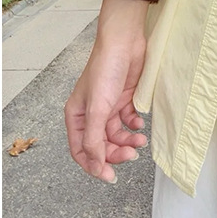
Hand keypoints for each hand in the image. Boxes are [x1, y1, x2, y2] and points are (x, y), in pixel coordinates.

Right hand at [64, 0, 148, 182]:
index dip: (94, 165)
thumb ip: (94, 138)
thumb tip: (96, 163)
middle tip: (132, 155)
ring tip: (140, 140)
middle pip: (101, 144)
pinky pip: (128, 121)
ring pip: (116, 134)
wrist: (125, 42)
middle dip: (116, 152)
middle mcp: (91, 113)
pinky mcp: (124, 98)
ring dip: (128, 140)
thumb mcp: (97, 108)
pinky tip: (140, 123)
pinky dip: (134, 125)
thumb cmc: (106, 69)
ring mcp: (108, 106)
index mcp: (76, 115)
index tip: (109, 176)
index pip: (81, 150)